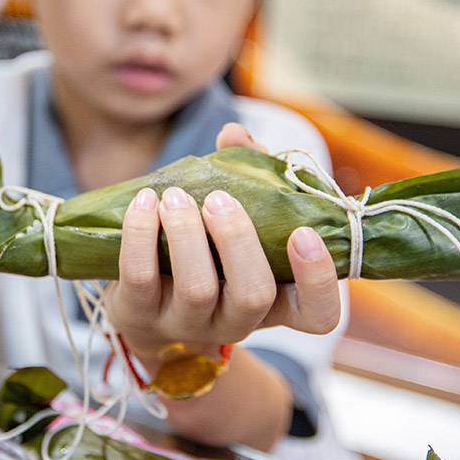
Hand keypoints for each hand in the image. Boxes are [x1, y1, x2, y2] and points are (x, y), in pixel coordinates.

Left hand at [104, 125, 341, 364]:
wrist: (145, 306)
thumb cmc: (205, 255)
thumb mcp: (234, 224)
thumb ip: (246, 176)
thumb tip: (234, 134)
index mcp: (275, 303)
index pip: (318, 315)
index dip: (318, 280)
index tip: (303, 233)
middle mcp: (236, 321)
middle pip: (254, 295)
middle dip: (238, 239)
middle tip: (220, 199)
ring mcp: (187, 325)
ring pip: (197, 289)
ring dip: (187, 233)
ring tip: (175, 197)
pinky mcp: (140, 315)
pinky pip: (140, 277)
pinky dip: (141, 233)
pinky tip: (144, 202)